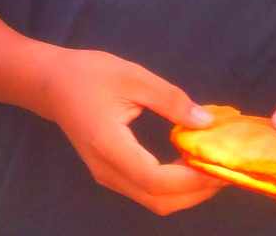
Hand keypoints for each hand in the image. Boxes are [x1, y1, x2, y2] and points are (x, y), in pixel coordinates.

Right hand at [42, 48, 225, 217]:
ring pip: (155, 201)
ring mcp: (108, 177)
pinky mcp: (111, 174)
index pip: (158, 181)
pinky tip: (187, 163)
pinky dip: (173, 185)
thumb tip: (207, 122)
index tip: (220, 163)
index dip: (193, 179)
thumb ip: (170, 99)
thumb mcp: (132, 76)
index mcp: (110, 147)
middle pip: (160, 201)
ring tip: (211, 166)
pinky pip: (147, 191)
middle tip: (225, 168)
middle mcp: (108, 171)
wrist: (50, 83)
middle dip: (197, 192)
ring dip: (187, 191)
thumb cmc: (88, 74)